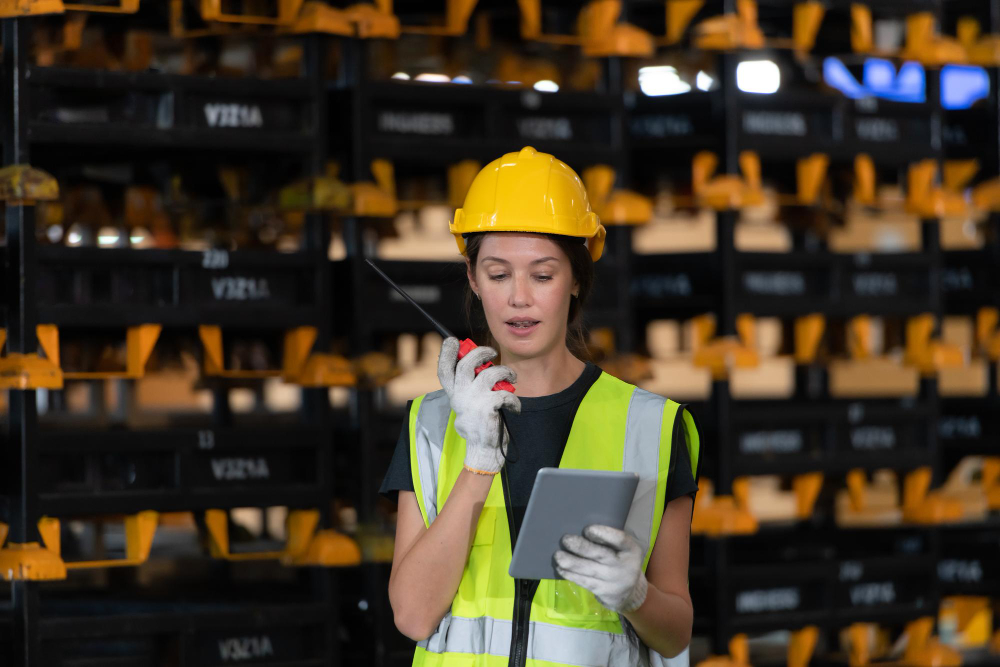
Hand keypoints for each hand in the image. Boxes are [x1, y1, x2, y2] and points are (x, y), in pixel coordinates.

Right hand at [437, 337, 519, 473]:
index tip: (453, 340)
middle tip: (492, 352)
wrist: (484, 450)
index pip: (444, 369)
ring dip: (505, 372)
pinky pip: (505, 393)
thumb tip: (477, 365)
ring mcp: (474, 401)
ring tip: (512, 378)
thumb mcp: (468, 404)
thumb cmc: (479, 424)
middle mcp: (461, 396)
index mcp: (454, 394)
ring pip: (490, 373)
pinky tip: (515, 407)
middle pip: (466, 364)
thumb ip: (469, 386)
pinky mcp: (489, 408)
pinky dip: (514, 400)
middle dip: (480, 352)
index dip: (446, 353)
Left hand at [554, 524, 647, 613]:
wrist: (630, 591)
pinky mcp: (603, 591)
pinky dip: (571, 575)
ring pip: (589, 569)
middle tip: (566, 539)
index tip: (588, 529)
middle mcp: (624, 565)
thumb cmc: (620, 559)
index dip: (604, 534)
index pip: (620, 540)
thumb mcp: (623, 548)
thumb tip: (580, 531)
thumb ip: (608, 539)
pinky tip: (561, 569)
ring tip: (558, 556)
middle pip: (601, 554)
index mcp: (631, 549)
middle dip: (582, 547)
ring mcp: (613, 580)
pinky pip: (585, 582)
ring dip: (571, 562)